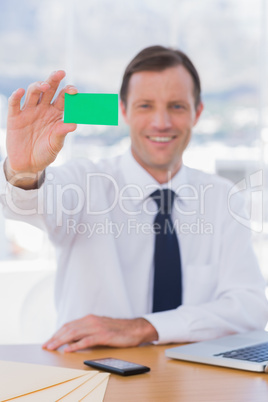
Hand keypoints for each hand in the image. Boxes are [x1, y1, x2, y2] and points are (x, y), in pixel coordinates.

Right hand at [6, 70, 76, 186]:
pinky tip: (21, 91)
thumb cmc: (45, 153)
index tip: (74, 91)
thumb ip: (61, 133)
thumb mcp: (55, 145)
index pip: (63, 98)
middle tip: (61, 73)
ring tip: (45, 85)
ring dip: (38, 86)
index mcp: (56, 114)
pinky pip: (15, 104)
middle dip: (54, 80)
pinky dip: (17, 96)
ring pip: (33, 93)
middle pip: (49, 90)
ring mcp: (29, 112)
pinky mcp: (15, 117)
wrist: (28, 165)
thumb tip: (74, 124)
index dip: (68, 92)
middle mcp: (43, 109)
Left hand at [42, 314, 158, 351]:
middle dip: (55, 337)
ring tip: (52, 348)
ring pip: (74, 333)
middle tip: (46, 346)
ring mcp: (97, 327)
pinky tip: (68, 349)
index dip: (57, 333)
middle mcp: (91, 320)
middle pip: (69, 328)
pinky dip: (75, 345)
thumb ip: (87, 331)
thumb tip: (72, 341)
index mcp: (89, 318)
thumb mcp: (100, 328)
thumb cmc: (117, 330)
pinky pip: (86, 340)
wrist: (135, 328)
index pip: (69, 325)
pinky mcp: (103, 335)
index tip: (49, 341)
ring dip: (61, 341)